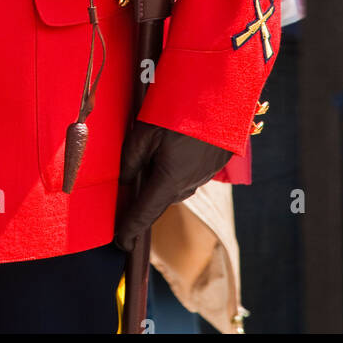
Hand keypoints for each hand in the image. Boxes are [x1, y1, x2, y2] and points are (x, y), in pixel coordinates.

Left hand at [114, 121, 231, 250]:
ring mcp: (202, 178)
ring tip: (155, 149)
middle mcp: (187, 186)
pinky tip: (174, 145)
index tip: (121, 243)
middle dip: (142, 195)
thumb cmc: (179, 112)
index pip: (144, 215)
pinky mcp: (211, 168)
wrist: (221, 99)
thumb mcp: (145, 132)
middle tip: (129, 179)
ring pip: (172, 186)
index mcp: (169, 181)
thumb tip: (124, 182)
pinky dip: (175, 168)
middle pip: (157, 199)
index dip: (129, 230)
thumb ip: (130, 160)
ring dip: (160, 177)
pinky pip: (187, 176)